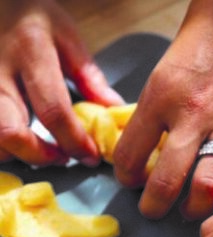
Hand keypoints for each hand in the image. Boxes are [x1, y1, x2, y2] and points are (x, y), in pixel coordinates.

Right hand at [0, 0, 122, 166]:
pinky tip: (20, 142)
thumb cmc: (31, 16)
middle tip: (62, 157)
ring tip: (41, 151)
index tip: (90, 156)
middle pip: (12, 131)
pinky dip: (3, 145)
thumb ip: (90, 77)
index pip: (53, 110)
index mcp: (31, 52)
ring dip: (17, 154)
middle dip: (40, 155)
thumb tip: (114, 110)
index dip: (74, 141)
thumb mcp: (66, 36)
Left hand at [113, 0, 212, 218]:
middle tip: (154, 210)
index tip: (130, 181)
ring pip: (211, 183)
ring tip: (191, 210)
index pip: (130, 154)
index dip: (125, 176)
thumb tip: (151, 142)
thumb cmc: (210, 31)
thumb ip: (160, 107)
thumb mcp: (168, 65)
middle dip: (155, 206)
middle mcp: (195, 113)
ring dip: (196, 207)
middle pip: (167, 181)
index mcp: (162, 94)